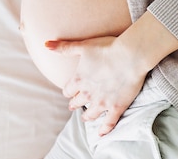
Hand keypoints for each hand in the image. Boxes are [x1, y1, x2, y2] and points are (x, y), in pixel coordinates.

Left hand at [44, 11, 177, 136]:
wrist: (130, 56)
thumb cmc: (108, 48)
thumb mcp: (84, 45)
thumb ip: (65, 47)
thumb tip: (46, 45)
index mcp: (79, 79)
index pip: (68, 90)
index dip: (69, 91)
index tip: (70, 91)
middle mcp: (88, 93)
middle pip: (78, 103)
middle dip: (76, 103)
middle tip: (76, 105)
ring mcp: (102, 102)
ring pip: (91, 114)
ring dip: (87, 116)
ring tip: (87, 117)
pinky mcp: (116, 107)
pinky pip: (109, 123)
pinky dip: (105, 129)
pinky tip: (102, 133)